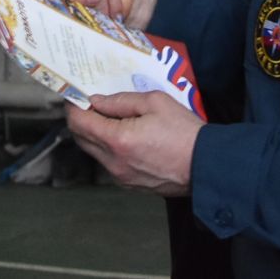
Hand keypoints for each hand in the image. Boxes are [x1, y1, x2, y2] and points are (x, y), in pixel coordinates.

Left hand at [65, 90, 201, 197]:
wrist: (206, 166)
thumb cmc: (184, 131)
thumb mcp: (154, 102)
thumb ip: (120, 101)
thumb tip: (96, 101)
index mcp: (117, 140)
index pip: (78, 123)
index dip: (73, 106)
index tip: (76, 95)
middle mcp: (114, 162)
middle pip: (81, 138)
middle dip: (81, 119)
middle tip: (91, 104)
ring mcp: (121, 177)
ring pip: (94, 152)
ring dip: (95, 134)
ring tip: (111, 118)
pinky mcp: (130, 184)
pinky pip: (109, 163)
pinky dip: (109, 149)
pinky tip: (126, 137)